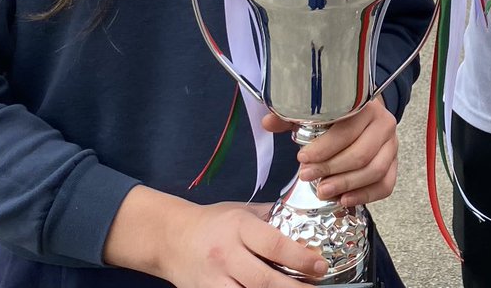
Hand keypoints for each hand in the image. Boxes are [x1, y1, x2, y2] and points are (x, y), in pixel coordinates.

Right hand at [161, 199, 328, 286]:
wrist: (170, 238)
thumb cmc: (212, 222)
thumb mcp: (242, 211)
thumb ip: (272, 216)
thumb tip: (307, 221)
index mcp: (239, 228)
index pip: (275, 245)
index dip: (301, 258)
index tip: (320, 265)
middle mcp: (226, 255)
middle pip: (265, 279)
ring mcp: (214, 279)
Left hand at [262, 98, 398, 206]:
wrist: (365, 114)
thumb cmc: (338, 115)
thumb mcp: (315, 111)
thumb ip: (292, 116)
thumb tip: (268, 122)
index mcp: (366, 106)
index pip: (347, 130)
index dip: (323, 148)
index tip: (302, 158)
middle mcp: (384, 124)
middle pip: (361, 154)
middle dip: (331, 170)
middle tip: (307, 177)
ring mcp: (392, 145)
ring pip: (375, 170)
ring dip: (346, 185)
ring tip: (322, 192)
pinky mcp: (394, 164)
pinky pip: (386, 184)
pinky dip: (366, 195)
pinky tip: (344, 200)